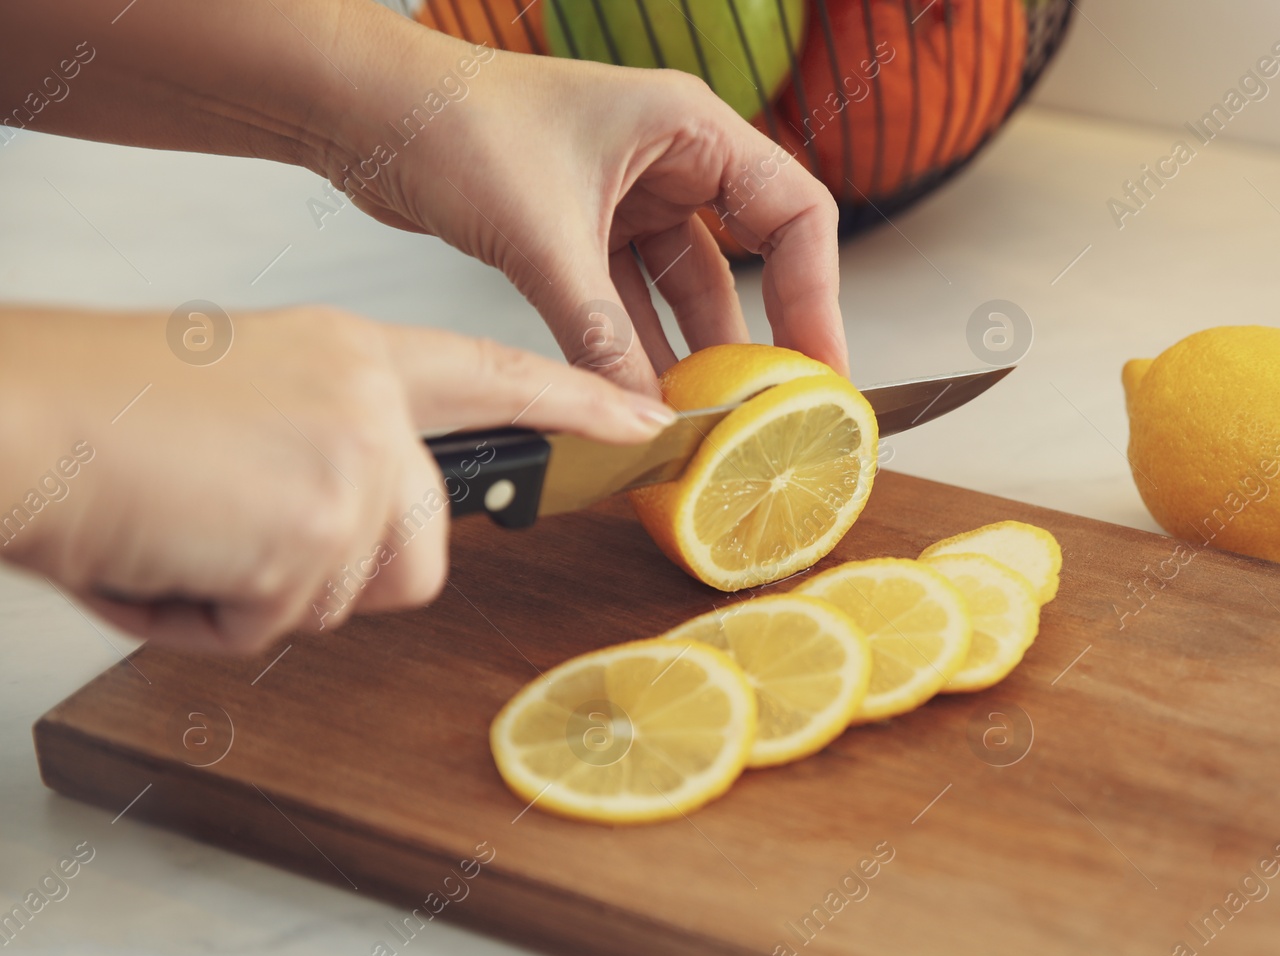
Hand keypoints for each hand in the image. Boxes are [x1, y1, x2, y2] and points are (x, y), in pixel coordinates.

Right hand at [0, 306, 673, 652]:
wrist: (15, 417)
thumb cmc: (98, 410)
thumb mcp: (243, 398)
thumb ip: (329, 447)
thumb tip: (358, 526)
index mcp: (352, 356)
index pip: (494, 376)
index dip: (574, 407)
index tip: (645, 423)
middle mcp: (370, 404)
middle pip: (421, 550)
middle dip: (335, 576)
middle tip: (236, 536)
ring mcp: (354, 465)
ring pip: (349, 595)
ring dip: (259, 594)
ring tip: (183, 532)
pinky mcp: (319, 528)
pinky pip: (277, 627)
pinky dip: (206, 618)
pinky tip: (162, 555)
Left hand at [314, 40, 848, 394]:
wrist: (361, 111)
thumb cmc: (451, 122)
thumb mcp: (545, 239)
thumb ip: (602, 336)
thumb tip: (645, 419)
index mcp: (689, 127)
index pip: (795, 213)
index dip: (818, 295)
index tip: (819, 369)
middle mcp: (669, 159)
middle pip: (749, 259)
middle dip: (757, 339)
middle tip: (773, 412)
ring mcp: (627, 196)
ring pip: (683, 290)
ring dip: (691, 353)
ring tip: (706, 422)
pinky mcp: (583, 230)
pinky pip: (629, 301)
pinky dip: (634, 348)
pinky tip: (640, 401)